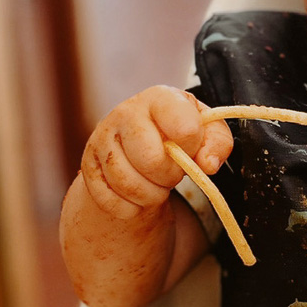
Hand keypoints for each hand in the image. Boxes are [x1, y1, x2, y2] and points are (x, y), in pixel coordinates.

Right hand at [80, 86, 233, 221]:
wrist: (139, 144)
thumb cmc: (177, 134)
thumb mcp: (206, 131)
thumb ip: (217, 143)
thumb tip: (207, 164)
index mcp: (159, 98)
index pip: (184, 129)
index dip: (192, 148)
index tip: (189, 148)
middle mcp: (125, 113)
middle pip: (150, 160)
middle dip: (168, 176)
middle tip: (172, 173)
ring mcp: (102, 139)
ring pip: (127, 183)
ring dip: (150, 196)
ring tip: (156, 186)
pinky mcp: (88, 166)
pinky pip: (109, 200)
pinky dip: (129, 209)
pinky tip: (137, 198)